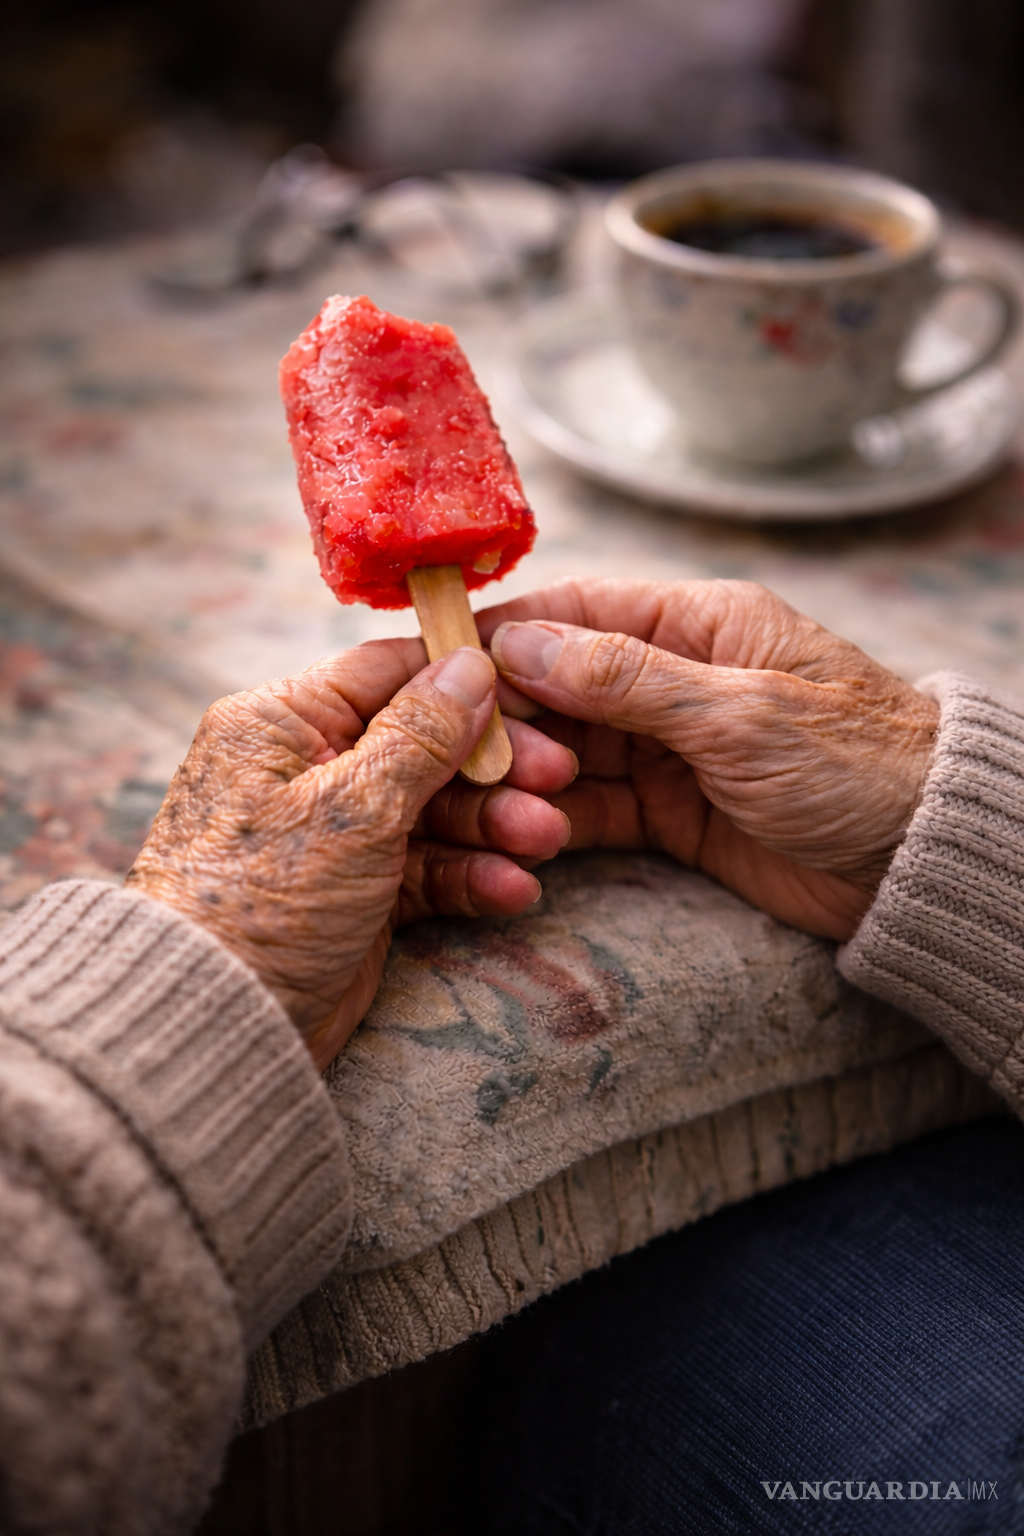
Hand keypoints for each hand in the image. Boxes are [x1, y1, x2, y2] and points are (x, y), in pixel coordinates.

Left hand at [127, 640, 575, 1068]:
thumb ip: (421, 735)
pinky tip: (512, 890)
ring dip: (493, 825)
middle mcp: (306, 768)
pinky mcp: (357, 893)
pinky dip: (469, 876)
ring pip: (434, 810)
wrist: (217, 1024)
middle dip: (493, 767)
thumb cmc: (261, 901)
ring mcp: (335, 834)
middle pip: (424, 744)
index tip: (535, 694)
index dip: (465, 680)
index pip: (387, 673)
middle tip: (557, 779)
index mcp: (282, 722)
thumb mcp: (351, 808)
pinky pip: (427, 869)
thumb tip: (471, 663)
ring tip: (545, 842)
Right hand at [479, 578, 938, 941]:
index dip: (506, 636)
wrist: (923, 862)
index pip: (578, 613)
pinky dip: (557, 822)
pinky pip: (595, 808)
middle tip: (473, 761)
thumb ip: (627, 679)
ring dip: (528, 779)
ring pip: (568, 752)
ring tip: (500, 809)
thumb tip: (521, 643)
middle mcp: (673, 679)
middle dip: (510, 720)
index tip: (439, 665)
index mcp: (698, 624)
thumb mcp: (738, 714)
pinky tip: (524, 839)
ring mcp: (668, 749)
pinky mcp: (671, 813)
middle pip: (559, 687)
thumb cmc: (854, 764)